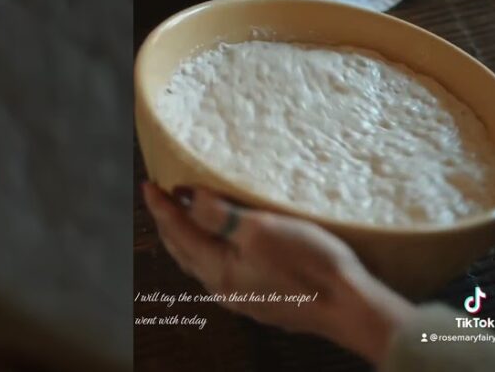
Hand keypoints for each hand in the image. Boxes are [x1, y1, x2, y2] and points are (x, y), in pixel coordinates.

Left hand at [141, 182, 415, 364]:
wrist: (346, 307)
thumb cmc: (309, 266)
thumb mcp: (261, 230)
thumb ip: (219, 215)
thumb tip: (190, 200)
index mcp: (217, 270)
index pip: (178, 233)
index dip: (161, 207)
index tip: (148, 186)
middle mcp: (224, 288)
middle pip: (184, 252)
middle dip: (169, 224)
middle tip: (161, 199)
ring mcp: (243, 297)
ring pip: (202, 264)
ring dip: (189, 238)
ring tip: (185, 217)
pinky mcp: (264, 298)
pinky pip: (224, 271)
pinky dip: (212, 250)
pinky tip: (225, 244)